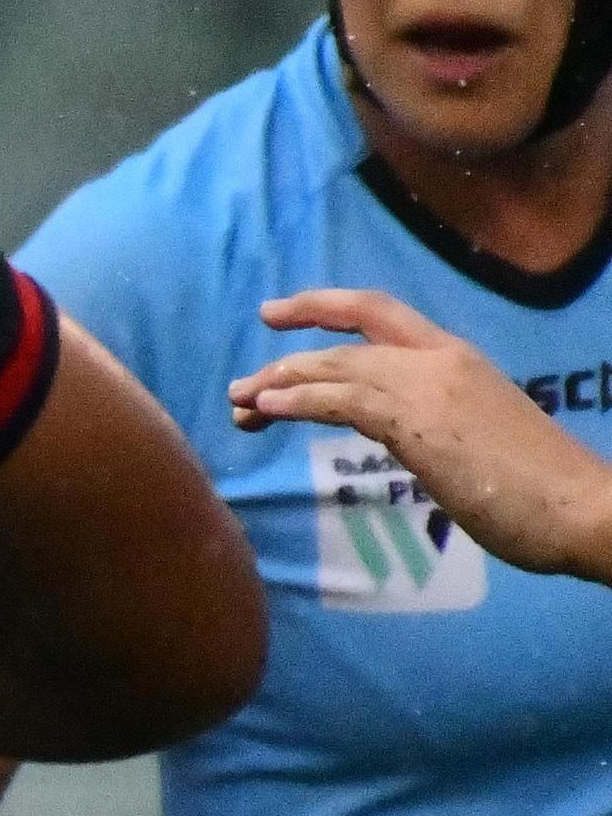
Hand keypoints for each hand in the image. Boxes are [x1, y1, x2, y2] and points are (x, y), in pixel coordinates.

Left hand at [232, 288, 611, 578]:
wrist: (582, 507)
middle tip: (241, 386)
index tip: (277, 315)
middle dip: (286, 358)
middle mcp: (439, 361)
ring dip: (277, 384)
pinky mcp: (416, 421)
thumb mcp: (476, 439)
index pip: (380, 313)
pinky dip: (296, 400)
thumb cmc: (537, 487)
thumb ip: (437, 428)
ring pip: (335, 368)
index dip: (322, 308)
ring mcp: (428, 387)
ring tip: (238, 403)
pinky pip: (340, 400)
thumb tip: (413, 443)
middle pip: (345, 340)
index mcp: (457, 359)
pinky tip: (267, 409)